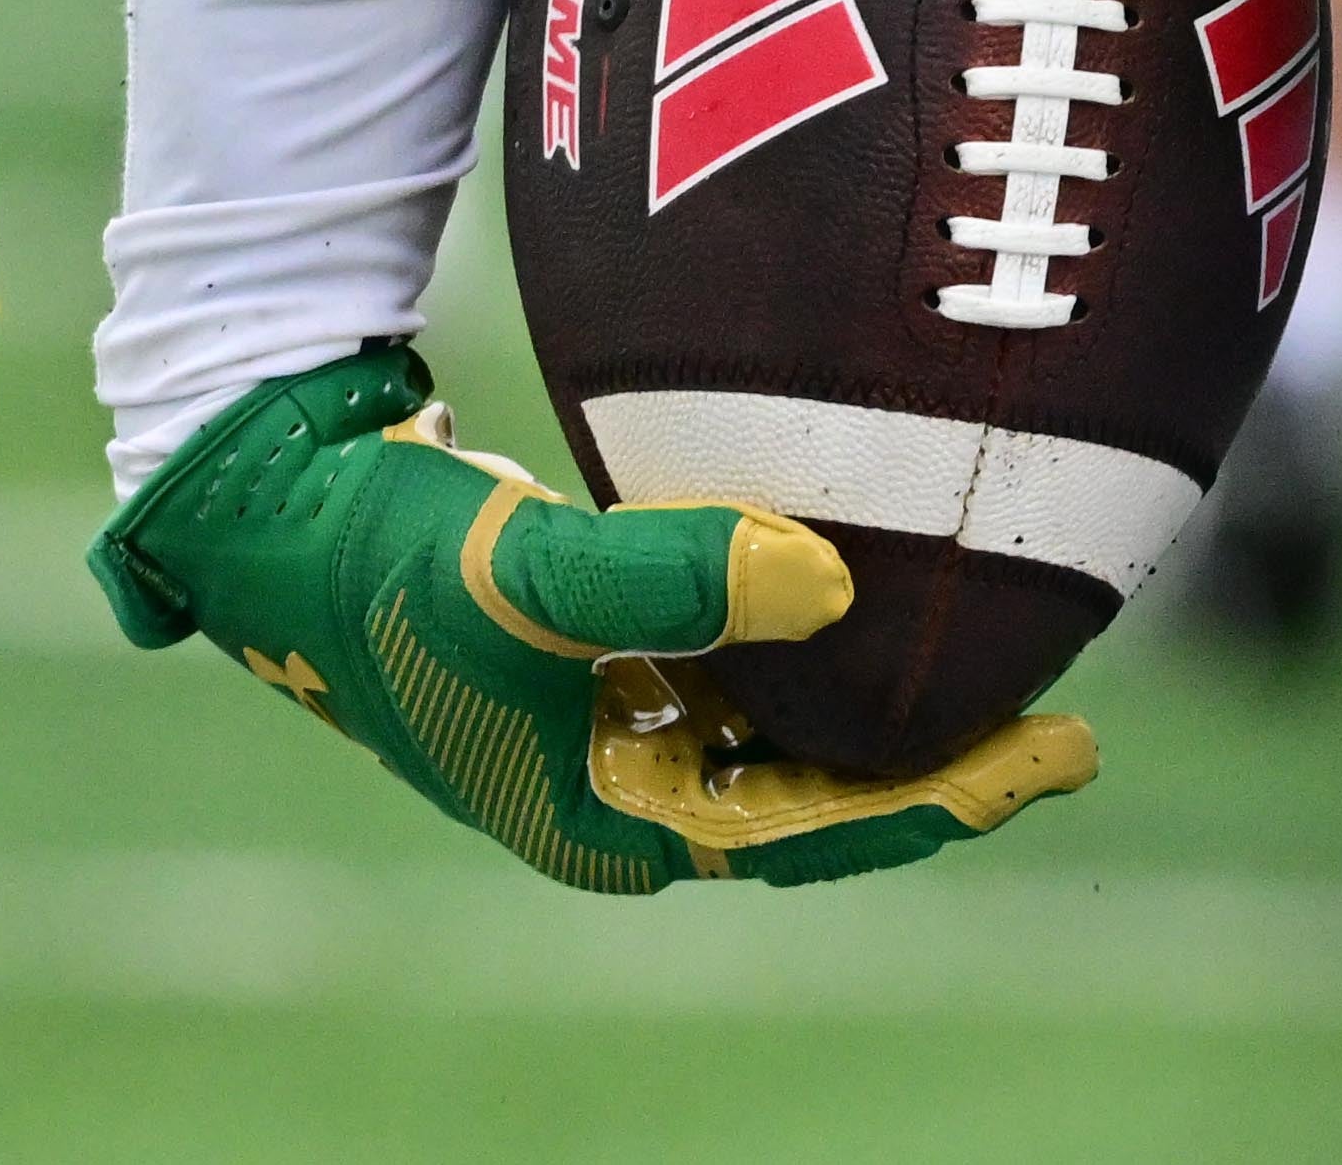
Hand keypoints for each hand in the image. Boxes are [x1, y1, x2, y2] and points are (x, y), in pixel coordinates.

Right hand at [93, 344, 1097, 892]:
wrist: (270, 511)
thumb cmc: (383, 554)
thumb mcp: (524, 570)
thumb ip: (672, 575)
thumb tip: (835, 587)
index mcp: (611, 818)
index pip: (817, 831)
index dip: (944, 801)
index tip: (1061, 756)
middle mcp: (623, 791)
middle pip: (819, 798)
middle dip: (940, 769)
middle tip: (1070, 728)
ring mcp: (611, 729)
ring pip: (786, 738)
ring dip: (879, 714)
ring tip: (1000, 664)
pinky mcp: (600, 659)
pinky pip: (743, 676)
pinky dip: (813, 652)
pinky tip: (875, 596)